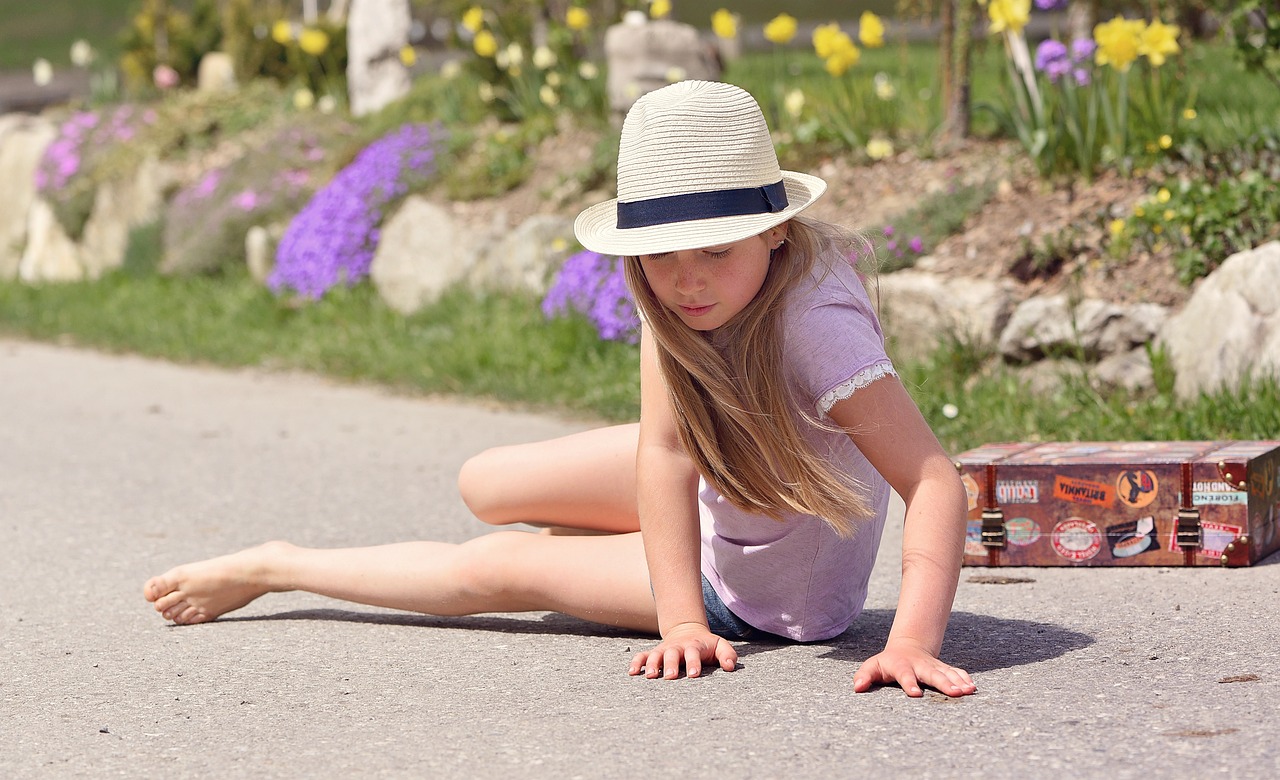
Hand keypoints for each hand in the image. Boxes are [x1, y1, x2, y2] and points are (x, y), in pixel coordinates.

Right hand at [628, 622, 737, 679]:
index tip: (693, 675)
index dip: (693, 663)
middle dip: (670, 665)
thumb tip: (730, 667)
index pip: (693, 654)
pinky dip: (636, 663)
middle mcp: (677, 647)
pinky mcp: (654, 653)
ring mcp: (664, 650)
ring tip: (650, 676)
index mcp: (693, 646)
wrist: (688, 631)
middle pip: (672, 654)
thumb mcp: (720, 645)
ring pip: (655, 655)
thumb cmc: (706, 645)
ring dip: (651, 665)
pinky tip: (632, 673)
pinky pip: (642, 656)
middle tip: (670, 676)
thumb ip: (727, 655)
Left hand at [852, 638, 975, 697]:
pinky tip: (972, 687)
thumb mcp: (872, 667)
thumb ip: (864, 676)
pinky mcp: (944, 668)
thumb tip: (857, 688)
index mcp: (901, 666)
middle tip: (954, 693)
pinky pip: (956, 672)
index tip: (915, 694)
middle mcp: (920, 665)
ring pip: (947, 673)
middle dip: (943, 682)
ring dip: (958, 681)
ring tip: (968, 691)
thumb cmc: (887, 662)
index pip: (905, 675)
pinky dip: (964, 678)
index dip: (909, 683)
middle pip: (932, 674)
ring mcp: (933, 666)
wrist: (908, 646)